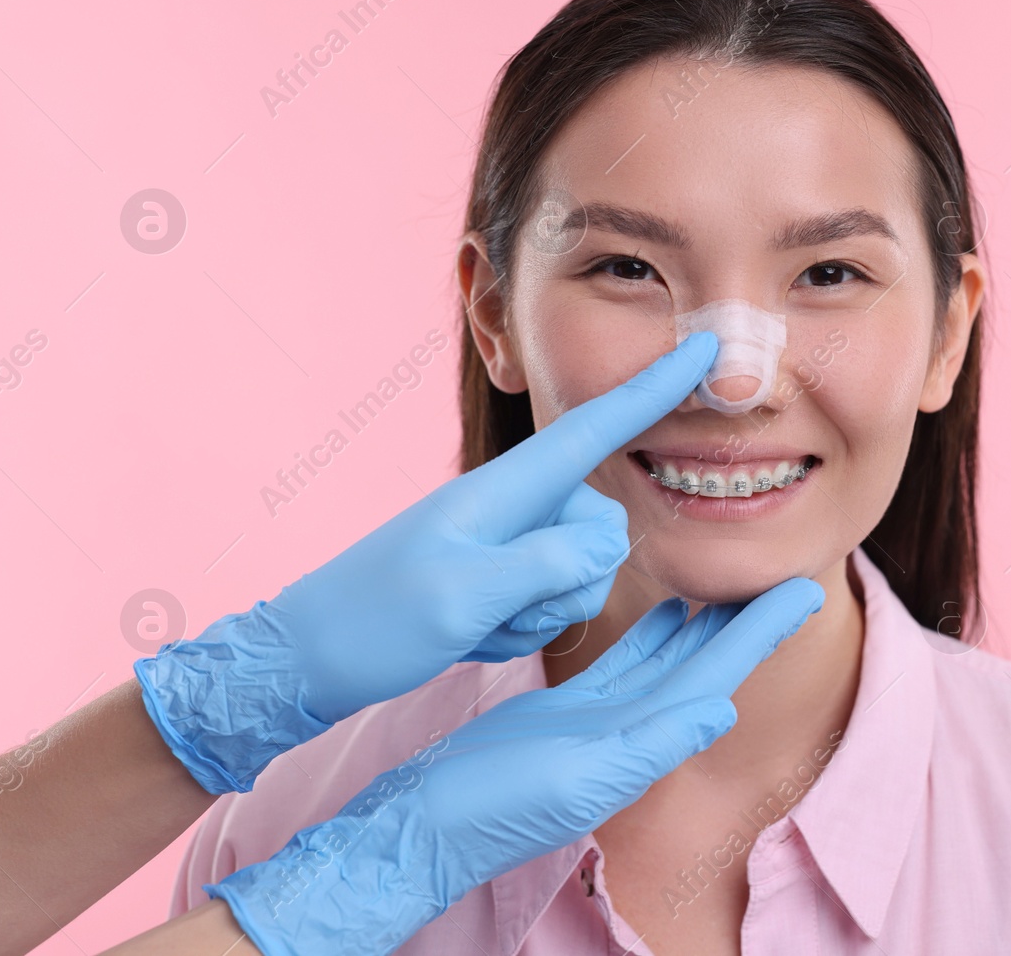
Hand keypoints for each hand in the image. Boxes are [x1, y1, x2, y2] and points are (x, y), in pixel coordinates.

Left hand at [134, 332, 720, 793]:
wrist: (307, 662)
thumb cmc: (373, 623)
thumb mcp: (462, 596)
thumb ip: (547, 563)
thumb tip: (610, 541)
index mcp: (500, 490)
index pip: (593, 429)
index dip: (653, 390)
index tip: (704, 347)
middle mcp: (511, 507)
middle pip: (601, 524)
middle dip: (572, 577)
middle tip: (502, 608)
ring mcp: (505, 544)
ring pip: (584, 570)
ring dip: (543, 611)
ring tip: (478, 624)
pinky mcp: (500, 580)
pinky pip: (553, 602)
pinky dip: (523, 628)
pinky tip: (474, 637)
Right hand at [205, 577, 824, 955]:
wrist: (427, 826)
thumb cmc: (495, 810)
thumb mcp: (576, 778)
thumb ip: (649, 747)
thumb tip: (721, 713)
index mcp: (644, 744)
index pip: (718, 675)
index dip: (761, 635)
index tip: (808, 592)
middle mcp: (635, 732)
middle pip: (706, 663)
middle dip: (747, 624)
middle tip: (789, 576)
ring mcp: (604, 721)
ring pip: (671, 661)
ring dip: (705, 626)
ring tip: (736, 585)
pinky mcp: (571, 711)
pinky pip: (627, 665)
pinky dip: (653, 639)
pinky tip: (668, 612)